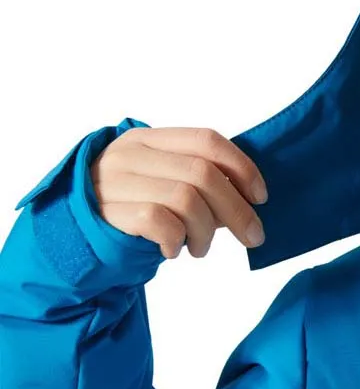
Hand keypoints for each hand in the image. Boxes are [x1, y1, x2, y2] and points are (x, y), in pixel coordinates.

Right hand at [88, 127, 267, 259]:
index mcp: (148, 138)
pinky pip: (159, 222)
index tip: (261, 196)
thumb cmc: (129, 209)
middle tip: (253, 236)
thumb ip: (199, 182)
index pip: (206, 140)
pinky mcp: (106, 212)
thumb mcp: (160, 182)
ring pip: (185, 199)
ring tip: (201, 247)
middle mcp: (129, 154)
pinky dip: (176, 240)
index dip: (242, 167)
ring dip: (206, 230)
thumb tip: (251, 199)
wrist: (69, 236)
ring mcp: (114, 182)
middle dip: (237, 209)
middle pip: (203, 173)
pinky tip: (173, 250)